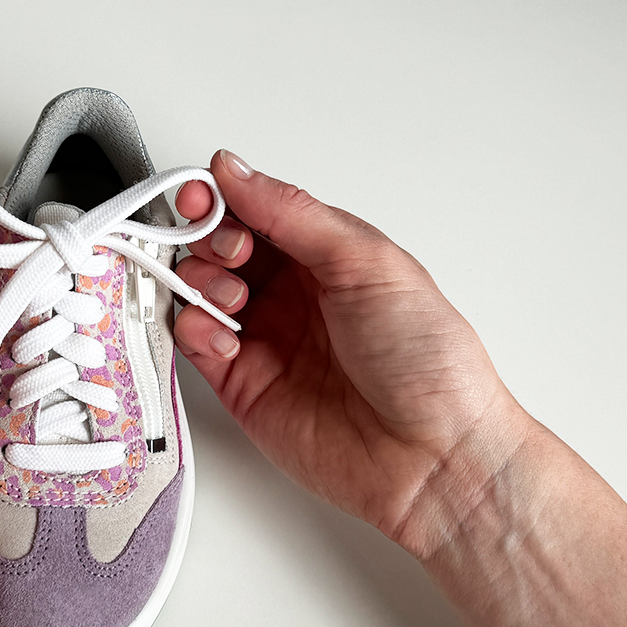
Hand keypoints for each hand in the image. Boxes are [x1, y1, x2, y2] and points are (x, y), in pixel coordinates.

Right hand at [173, 150, 532, 557]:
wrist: (432, 454)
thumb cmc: (427, 363)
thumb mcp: (367, 262)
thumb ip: (292, 213)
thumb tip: (233, 171)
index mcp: (325, 253)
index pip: (253, 209)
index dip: (220, 198)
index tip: (202, 196)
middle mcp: (290, 292)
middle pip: (217, 245)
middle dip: (208, 239)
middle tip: (231, 253)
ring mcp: (264, 337)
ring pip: (197, 291)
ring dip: (199, 282)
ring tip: (232, 300)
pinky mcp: (241, 384)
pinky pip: (194, 343)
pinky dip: (194, 331)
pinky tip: (224, 337)